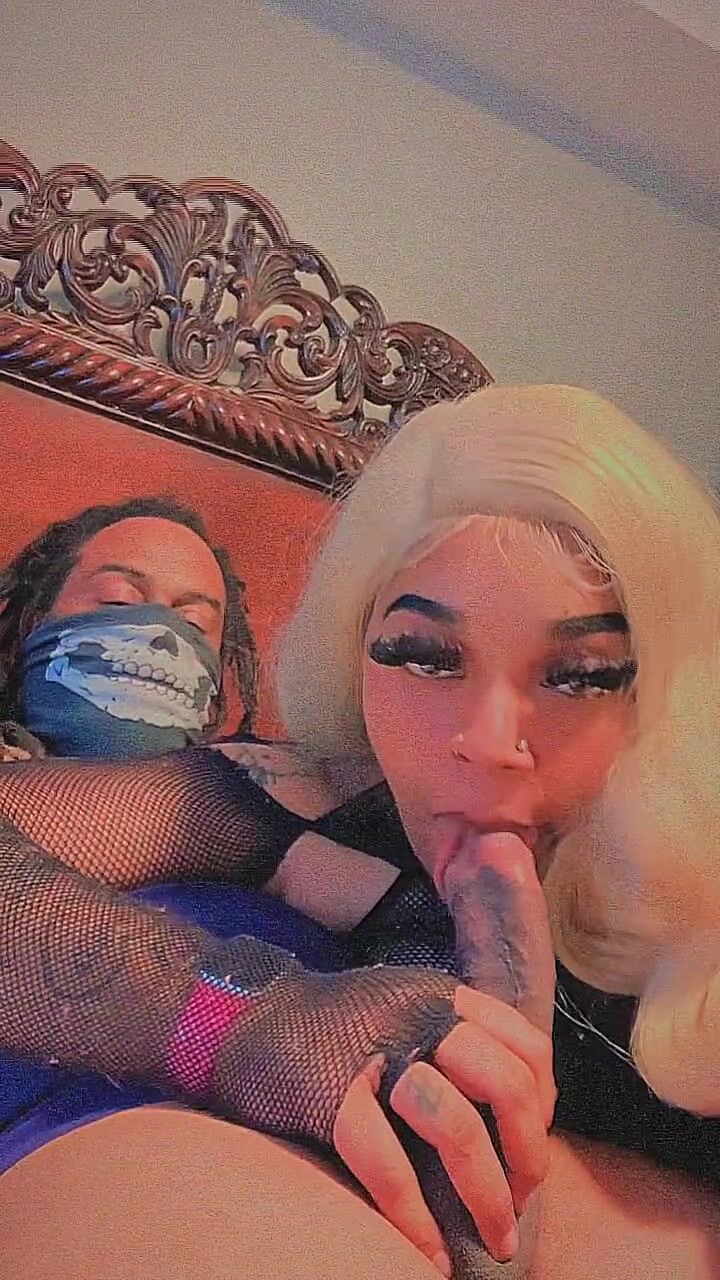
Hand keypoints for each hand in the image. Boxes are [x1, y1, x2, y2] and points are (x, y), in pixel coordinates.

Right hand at [334, 982, 553, 1272]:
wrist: (245, 1013)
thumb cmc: (334, 1025)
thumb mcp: (405, 1006)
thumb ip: (453, 1037)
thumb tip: (518, 1108)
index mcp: (442, 997)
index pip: (527, 1047)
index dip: (543, 1105)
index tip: (530, 1147)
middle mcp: (418, 1018)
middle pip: (505, 1084)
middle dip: (527, 1155)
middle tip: (520, 1202)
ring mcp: (374, 1057)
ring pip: (457, 1127)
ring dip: (486, 1196)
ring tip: (495, 1239)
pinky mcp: (331, 1097)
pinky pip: (388, 1167)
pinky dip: (416, 1221)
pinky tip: (430, 1254)